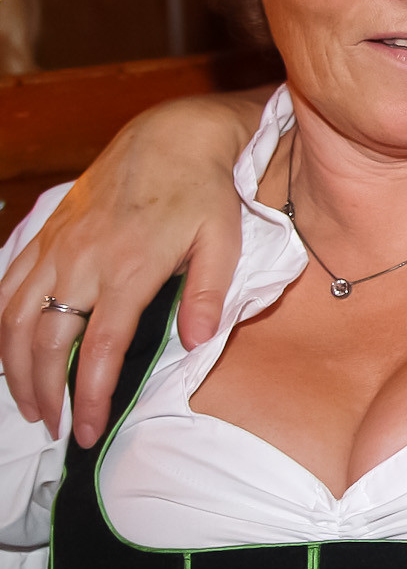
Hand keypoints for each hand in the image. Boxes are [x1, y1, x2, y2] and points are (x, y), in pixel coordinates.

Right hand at [0, 89, 262, 445]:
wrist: (169, 137)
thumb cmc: (203, 192)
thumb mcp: (223, 239)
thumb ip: (211, 293)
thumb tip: (198, 342)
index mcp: (127, 269)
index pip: (97, 349)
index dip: (88, 396)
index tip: (88, 430)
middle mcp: (80, 261)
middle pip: (43, 342)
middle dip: (43, 393)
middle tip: (55, 428)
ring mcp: (56, 248)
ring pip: (14, 320)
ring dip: (15, 369)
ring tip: (30, 405)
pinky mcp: (44, 236)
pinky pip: (8, 288)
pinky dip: (1, 326)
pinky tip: (10, 353)